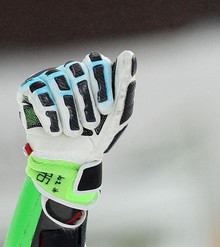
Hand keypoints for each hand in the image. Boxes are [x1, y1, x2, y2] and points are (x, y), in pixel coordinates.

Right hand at [17, 50, 136, 164]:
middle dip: (86, 103)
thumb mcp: (118, 115)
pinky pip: (38, 93)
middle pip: (76, 70)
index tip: (107, 110)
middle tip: (92, 125)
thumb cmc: (99, 135)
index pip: (96, 61)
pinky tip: (57, 132)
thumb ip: (125, 87)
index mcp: (93, 75)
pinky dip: (52, 116)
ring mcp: (49, 78)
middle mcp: (70, 71)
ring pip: (57, 82)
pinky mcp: (30, 90)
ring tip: (76, 133)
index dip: (102, 85)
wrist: (74, 159)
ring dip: (70, 114)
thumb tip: (130, 55)